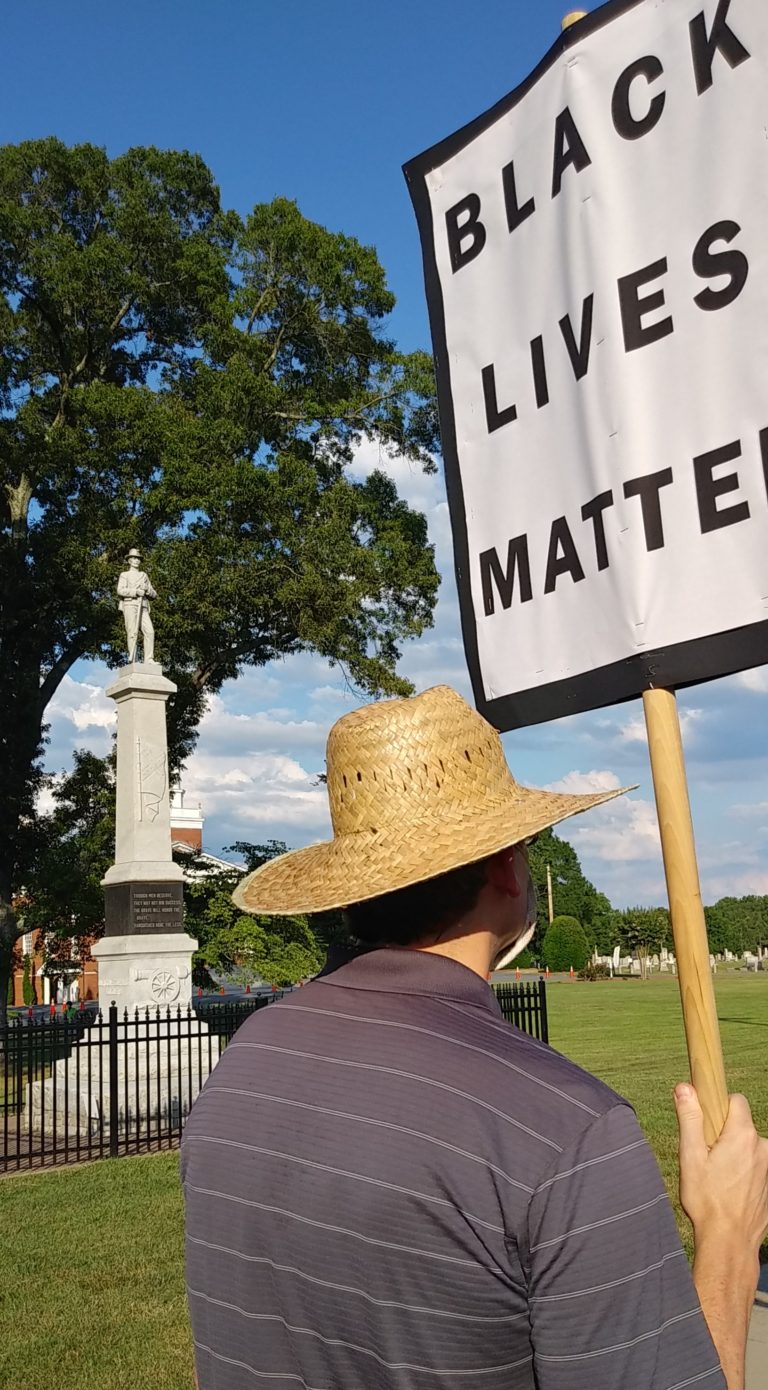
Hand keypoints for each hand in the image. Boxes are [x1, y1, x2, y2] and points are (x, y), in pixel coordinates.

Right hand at [675, 1084, 767, 1254]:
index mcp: (742, 1135)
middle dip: (724, 1134)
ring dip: (734, 1154)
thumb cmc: (707, 1200)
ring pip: (748, 1147)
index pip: (736, 1100)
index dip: (719, 1106)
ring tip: (717, 1177)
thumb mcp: (690, 1157)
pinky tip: (729, 1190)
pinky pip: (755, 1166)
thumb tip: (685, 1087)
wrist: (729, 1242)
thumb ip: (689, 1118)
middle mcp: (762, 1147)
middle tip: (707, 1157)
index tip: (705, 1122)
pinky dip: (743, 1171)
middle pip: (741, 1125)